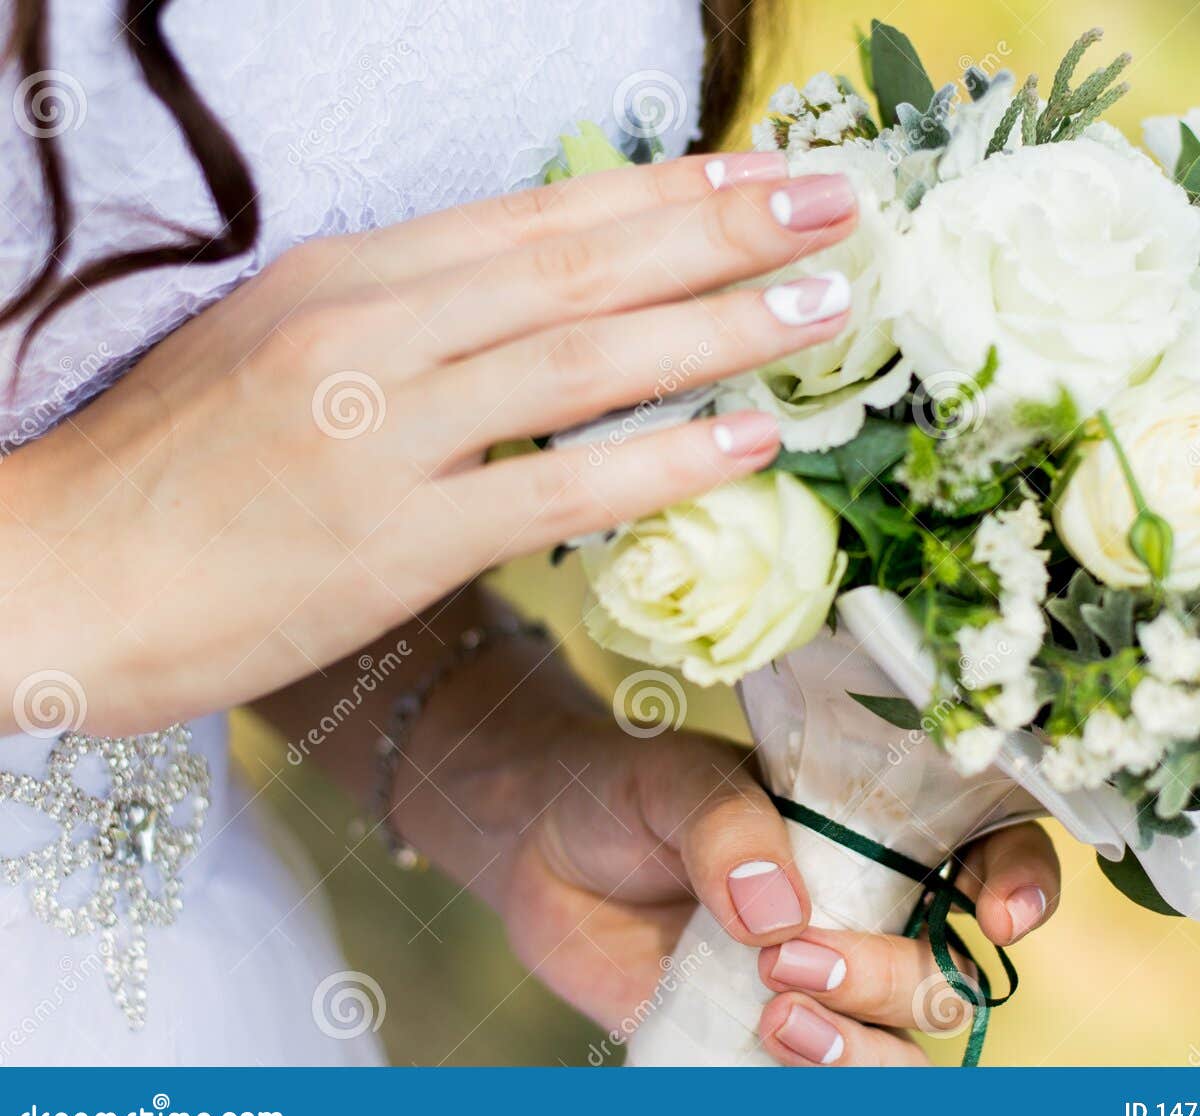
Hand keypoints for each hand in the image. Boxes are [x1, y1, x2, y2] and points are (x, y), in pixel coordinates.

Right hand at [0, 152, 857, 735]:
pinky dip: (664, 459)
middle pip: (584, 264)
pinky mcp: (391, 540)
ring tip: (827, 306)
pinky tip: (753, 440)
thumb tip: (529, 313)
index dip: (663, 192)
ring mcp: (383, 430)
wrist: (54, 576)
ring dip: (722, 326)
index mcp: (352, 277)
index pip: (540, 216)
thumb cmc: (171, 473)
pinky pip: (557, 487)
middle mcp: (375, 330)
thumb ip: (406, 324)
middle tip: (838, 205)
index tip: (758, 173)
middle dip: (725, 231)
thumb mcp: (282, 352)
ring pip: (587, 359)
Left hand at [497, 719, 1061, 1065]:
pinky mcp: (760, 1038)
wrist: (540, 849)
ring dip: (859, 1048)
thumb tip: (775, 910)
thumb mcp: (672, 781)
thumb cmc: (626, 793)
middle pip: (942, 971)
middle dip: (890, 977)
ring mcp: (818, 983)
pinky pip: (820, 1086)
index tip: (996, 917)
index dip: (1020, 885)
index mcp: (875, 830)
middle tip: (789, 958)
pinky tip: (761, 1056)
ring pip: (899, 1045)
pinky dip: (815, 1089)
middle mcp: (865, 911)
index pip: (990, 853)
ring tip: (774, 1017)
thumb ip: (726, 828)